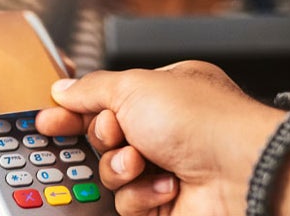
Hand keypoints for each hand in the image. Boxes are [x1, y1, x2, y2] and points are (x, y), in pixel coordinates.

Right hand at [36, 61, 286, 215]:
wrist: (240, 173)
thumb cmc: (200, 121)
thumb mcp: (133, 87)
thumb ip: (91, 89)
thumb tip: (63, 89)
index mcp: (162, 93)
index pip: (105, 99)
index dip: (74, 109)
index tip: (49, 119)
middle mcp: (165, 129)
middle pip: (104, 138)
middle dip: (105, 138)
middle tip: (117, 134)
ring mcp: (166, 167)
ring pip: (112, 173)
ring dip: (121, 168)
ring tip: (142, 162)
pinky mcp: (166, 202)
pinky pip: (129, 202)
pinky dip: (142, 195)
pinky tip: (166, 186)